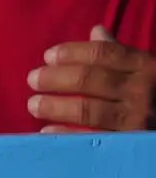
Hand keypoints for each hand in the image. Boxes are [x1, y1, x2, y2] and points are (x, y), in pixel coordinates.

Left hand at [28, 25, 155, 131]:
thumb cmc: (153, 97)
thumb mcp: (144, 71)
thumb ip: (119, 55)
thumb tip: (96, 31)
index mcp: (144, 67)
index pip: (102, 54)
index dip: (72, 53)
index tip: (48, 56)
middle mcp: (140, 91)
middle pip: (88, 79)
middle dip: (55, 78)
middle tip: (33, 79)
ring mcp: (134, 120)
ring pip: (86, 109)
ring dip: (54, 106)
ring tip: (33, 104)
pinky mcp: (124, 146)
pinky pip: (89, 139)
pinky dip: (65, 135)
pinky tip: (46, 132)